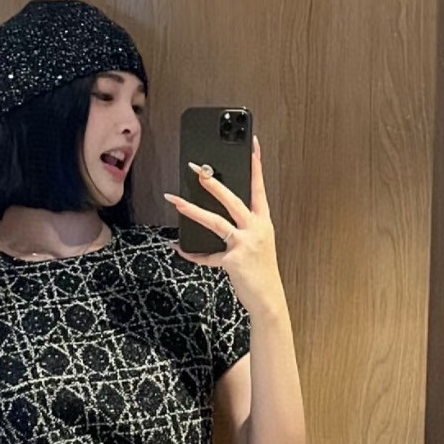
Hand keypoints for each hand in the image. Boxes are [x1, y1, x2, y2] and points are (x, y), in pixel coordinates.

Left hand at [163, 135, 281, 312]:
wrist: (268, 299)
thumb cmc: (261, 272)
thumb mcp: (256, 245)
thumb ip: (239, 230)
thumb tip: (213, 219)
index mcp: (263, 222)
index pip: (259, 187)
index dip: (256, 164)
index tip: (252, 143)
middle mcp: (256, 229)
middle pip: (232, 200)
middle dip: (212, 183)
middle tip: (196, 169)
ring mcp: (244, 244)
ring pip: (215, 221)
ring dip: (192, 210)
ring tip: (175, 200)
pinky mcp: (233, 260)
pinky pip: (206, 255)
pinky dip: (191, 253)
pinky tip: (178, 247)